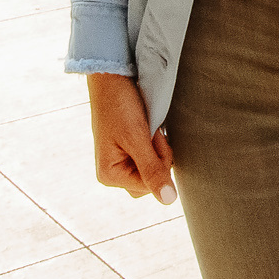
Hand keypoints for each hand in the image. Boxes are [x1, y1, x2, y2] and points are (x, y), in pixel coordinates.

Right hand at [87, 73, 177, 203]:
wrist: (111, 77)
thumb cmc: (119, 106)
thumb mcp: (138, 139)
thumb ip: (153, 170)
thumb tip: (169, 201)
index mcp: (109, 176)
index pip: (149, 186)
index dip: (159, 162)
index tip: (152, 137)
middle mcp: (112, 172)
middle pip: (151, 180)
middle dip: (158, 156)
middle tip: (150, 132)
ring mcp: (120, 161)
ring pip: (153, 167)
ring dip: (157, 147)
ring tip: (147, 127)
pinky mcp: (127, 149)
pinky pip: (149, 155)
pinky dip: (154, 142)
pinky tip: (147, 127)